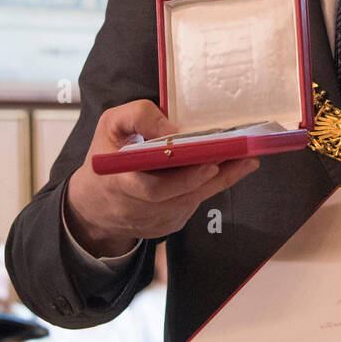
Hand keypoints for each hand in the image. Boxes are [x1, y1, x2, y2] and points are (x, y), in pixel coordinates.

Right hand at [65, 100, 259, 257]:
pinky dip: (210, 186)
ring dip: (223, 179)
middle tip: (243, 157)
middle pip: (184, 196)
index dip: (183, 179)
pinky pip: (193, 204)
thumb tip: (173, 128)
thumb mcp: (110, 125)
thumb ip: (139, 117)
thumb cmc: (106, 157)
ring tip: (247, 159)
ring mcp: (156, 220)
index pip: (154, 189)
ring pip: (194, 200)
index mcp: (120, 183)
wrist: (93, 204)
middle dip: (215, 175)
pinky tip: (229, 169)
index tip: (209, 163)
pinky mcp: (168, 225)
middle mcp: (140, 208)